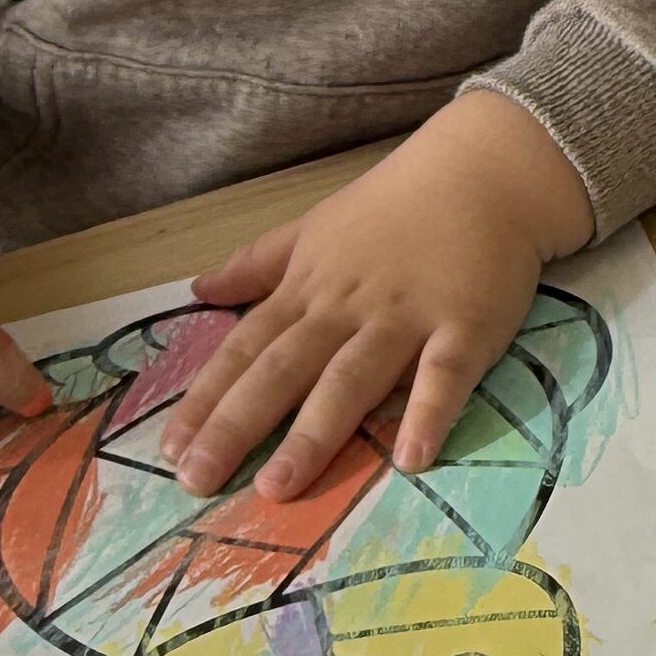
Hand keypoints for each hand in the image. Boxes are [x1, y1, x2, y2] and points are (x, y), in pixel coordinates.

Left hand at [157, 89, 595, 501]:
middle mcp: (347, 307)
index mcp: (308, 288)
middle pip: (284, 369)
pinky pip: (444, 375)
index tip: (170, 449)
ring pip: (352, 379)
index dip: (207, 398)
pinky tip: (412, 459)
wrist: (485, 168)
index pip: (245, 348)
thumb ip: (259, 264)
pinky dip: (428, 414)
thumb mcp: (315, 227)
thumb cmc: (396, 205)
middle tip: (197, 480)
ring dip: (314, 433)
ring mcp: (406, 317)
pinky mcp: (466, 327)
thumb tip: (198, 289)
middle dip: (238, 426)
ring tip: (278, 486)